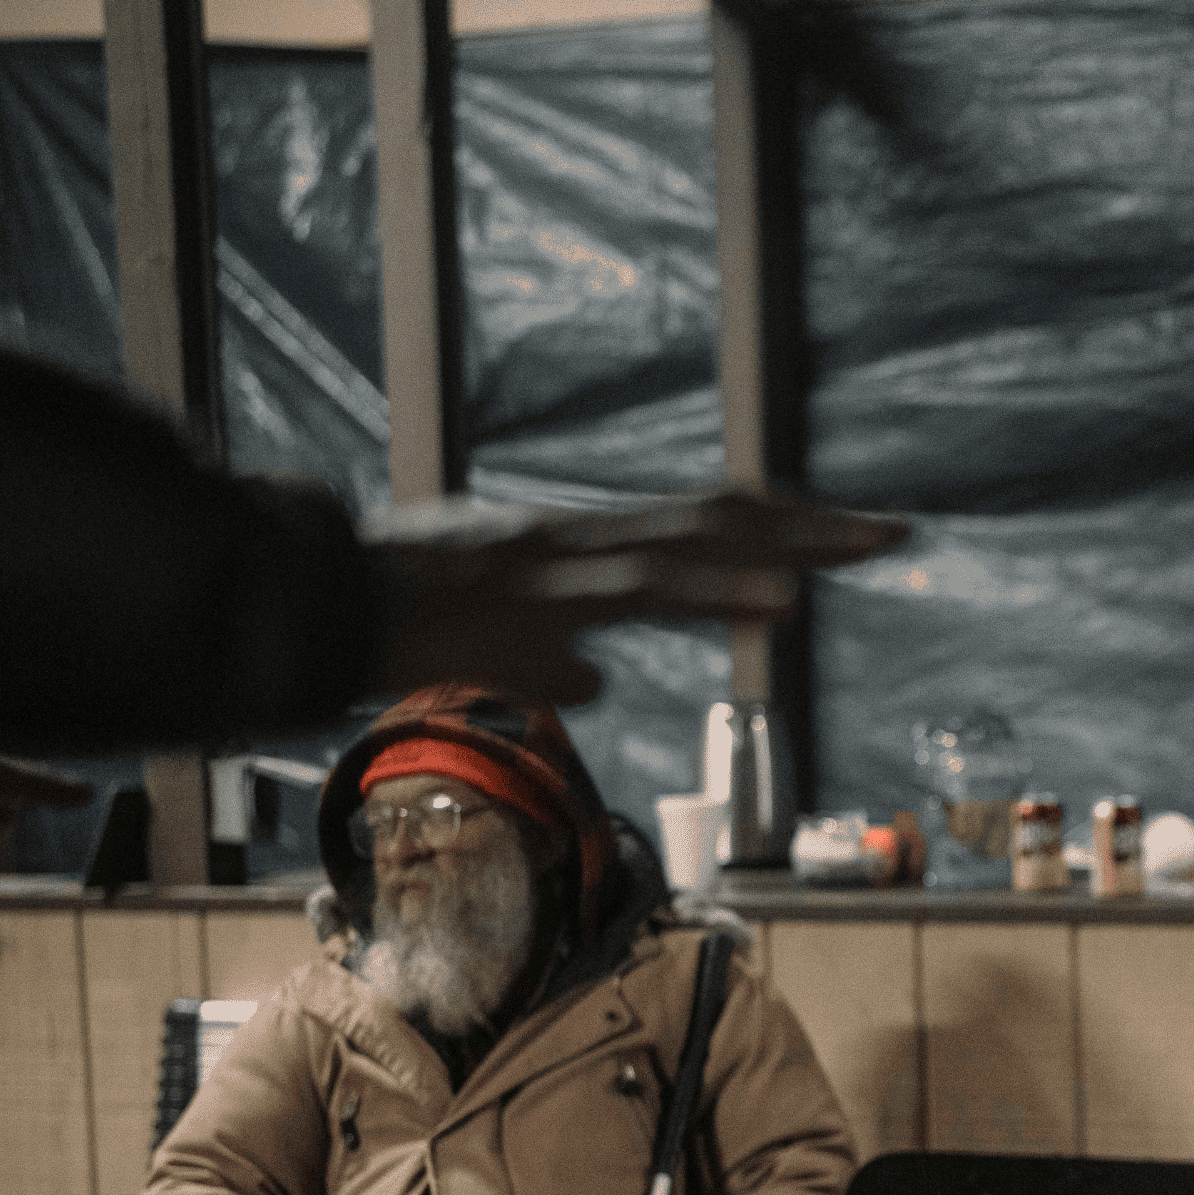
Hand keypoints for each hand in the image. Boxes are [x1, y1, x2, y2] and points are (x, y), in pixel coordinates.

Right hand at [368, 489, 910, 706]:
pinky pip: (638, 596)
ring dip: (773, 560)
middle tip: (900, 535)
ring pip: (684, 552)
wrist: (293, 605)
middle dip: (812, 526)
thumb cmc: (386, 620)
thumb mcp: (486, 636)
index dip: (778, 522)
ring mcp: (553, 566)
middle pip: (716, 518)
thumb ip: (548, 653)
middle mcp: (575, 537)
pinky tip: (772, 608)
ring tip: (847, 568)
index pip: (698, 519)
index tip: (851, 532)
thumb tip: (595, 676)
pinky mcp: (529, 599)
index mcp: (574, 542)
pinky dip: (713, 595)